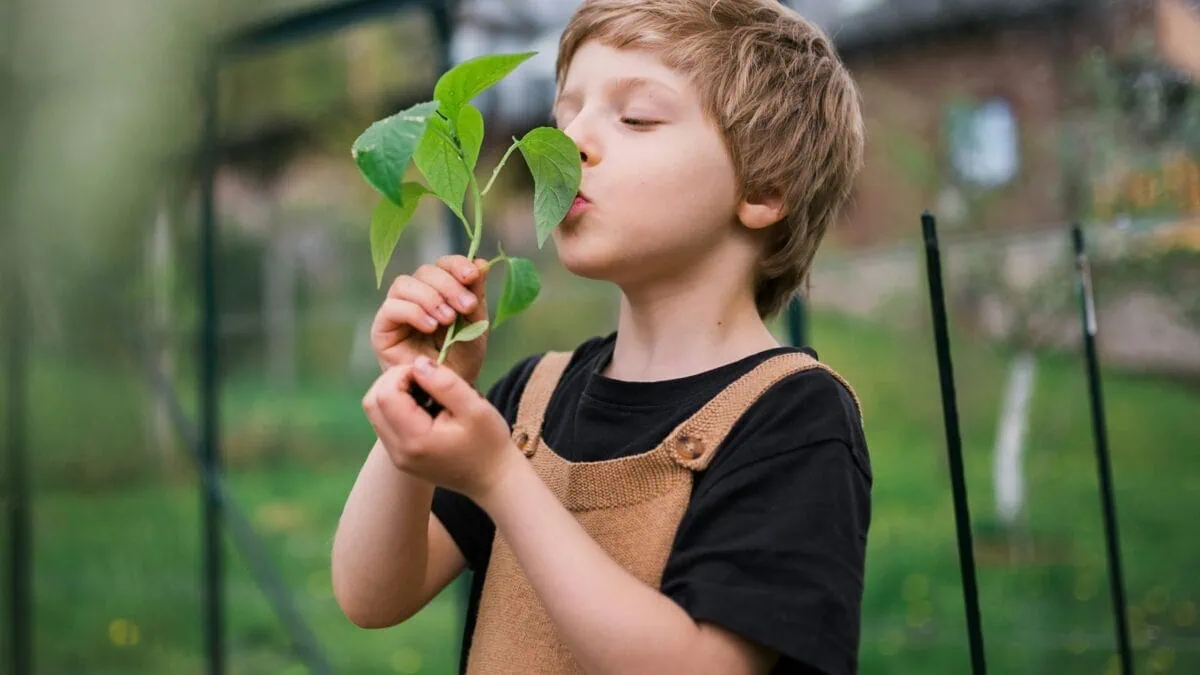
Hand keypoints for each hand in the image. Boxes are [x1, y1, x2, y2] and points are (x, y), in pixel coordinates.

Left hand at [362, 356, 518, 500]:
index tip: (428, 372)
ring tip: (426, 392)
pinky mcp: (400, 457)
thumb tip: (418, 363)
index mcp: (415, 440)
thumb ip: (445, 383)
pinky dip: (398, 407)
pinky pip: (385, 423)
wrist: (493, 480)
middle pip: (372, 403)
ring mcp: (397, 457)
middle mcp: (398, 452)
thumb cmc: (489, 444)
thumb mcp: (475, 408)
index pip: (386, 395)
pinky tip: (424, 406)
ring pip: (375, 413)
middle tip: (424, 378)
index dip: (402, 374)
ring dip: (394, 393)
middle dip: (393, 381)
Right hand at [371, 255, 489, 384]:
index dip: (455, 264)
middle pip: (424, 271)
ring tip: (448, 319)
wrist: (450, 394)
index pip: (442, 264)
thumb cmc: (462, 359)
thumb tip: (481, 262)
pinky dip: (413, 312)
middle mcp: (414, 297)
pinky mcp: (382, 330)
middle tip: (465, 306)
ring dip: (430, 297)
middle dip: (447, 285)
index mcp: (438, 290)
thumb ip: (476, 294)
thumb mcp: (475, 324)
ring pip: (404, 284)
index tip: (472, 275)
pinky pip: (391, 308)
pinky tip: (430, 326)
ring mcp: (396, 312)